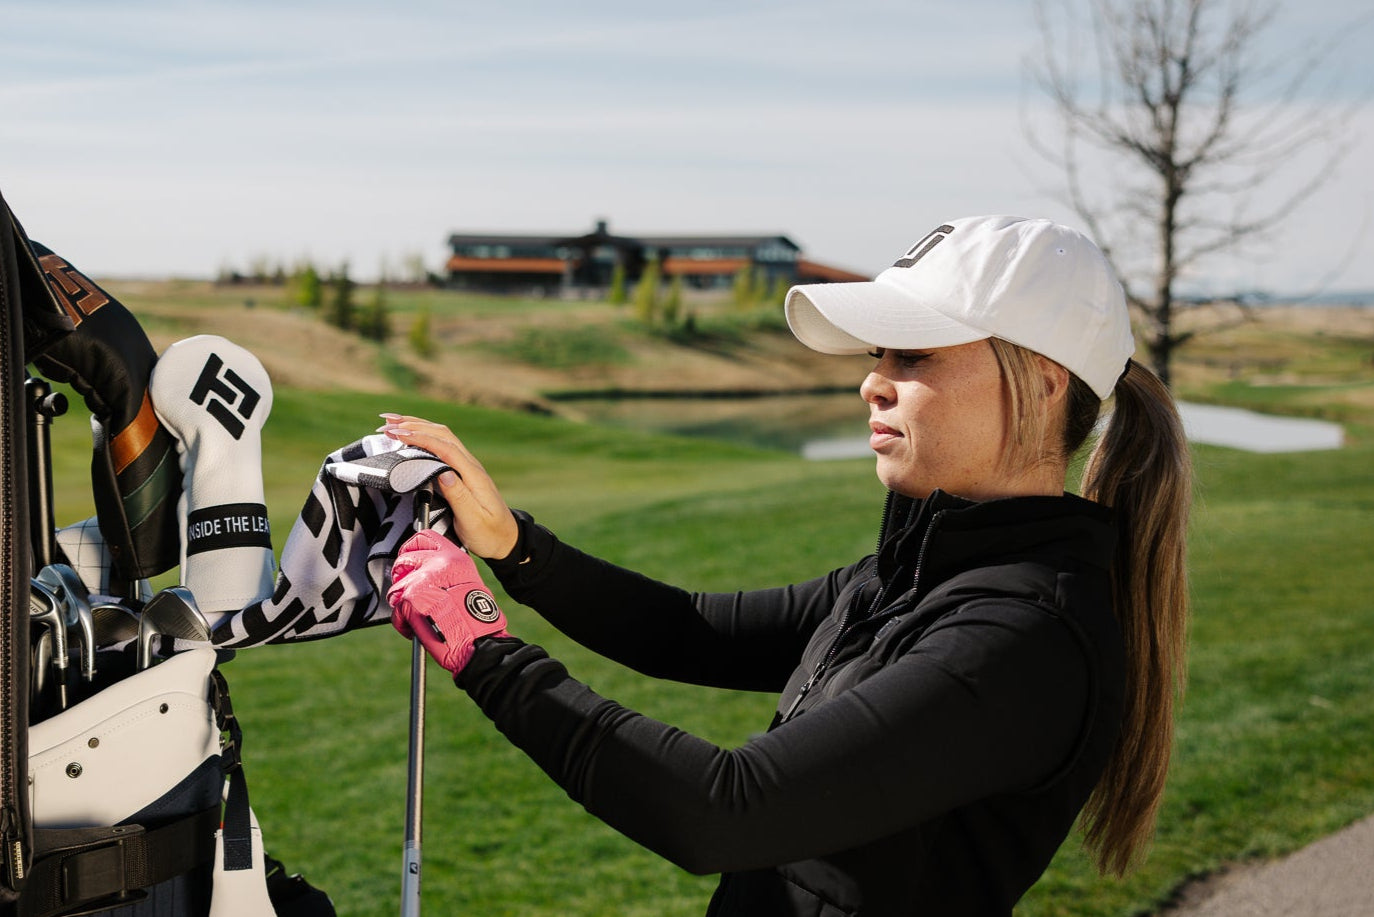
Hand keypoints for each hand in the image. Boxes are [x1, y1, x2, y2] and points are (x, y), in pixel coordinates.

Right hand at [378, 414, 519, 559]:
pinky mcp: (461, 471)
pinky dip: (423, 437)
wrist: (505, 538)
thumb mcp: (474, 520)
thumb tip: (443, 472)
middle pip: (442, 435)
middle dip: (414, 425)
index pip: (445, 447)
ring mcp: (466, 466)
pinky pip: (441, 447)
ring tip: (391, 422)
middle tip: (385, 423)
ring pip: (441, 437)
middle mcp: (470, 465)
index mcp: (473, 475)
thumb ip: (459, 496)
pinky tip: (408, 437)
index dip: (421, 438)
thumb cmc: (488, 533)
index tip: (397, 433)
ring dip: (417, 427)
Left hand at [388, 529, 508, 674]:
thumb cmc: (476, 621)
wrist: (477, 640)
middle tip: (410, 590)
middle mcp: (439, 563)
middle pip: (404, 557)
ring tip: (419, 615)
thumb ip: (446, 572)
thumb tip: (425, 573)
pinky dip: (403, 622)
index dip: (412, 548)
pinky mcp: (410, 598)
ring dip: (402, 603)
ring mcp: (423, 579)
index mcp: (455, 558)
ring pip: (396, 586)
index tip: (410, 559)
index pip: (424, 537)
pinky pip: (396, 610)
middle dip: (402, 574)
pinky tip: (417, 627)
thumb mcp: (467, 583)